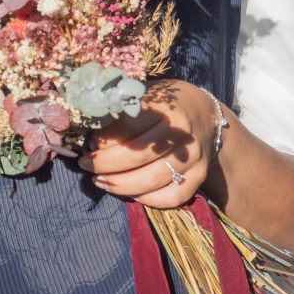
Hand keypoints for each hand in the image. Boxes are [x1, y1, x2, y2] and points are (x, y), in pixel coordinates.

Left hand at [78, 79, 221, 208]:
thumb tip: (89, 125)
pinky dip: (145, 199)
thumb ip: (123, 109)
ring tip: (99, 181)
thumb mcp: (147, 94)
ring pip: (151, 180)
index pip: (129, 126)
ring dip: (119, 185)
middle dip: (105, 163)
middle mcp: (182, 134)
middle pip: (137, 156)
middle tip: (86, 164)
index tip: (90, 143)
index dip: (105, 138)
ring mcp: (193, 159)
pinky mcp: (199, 178)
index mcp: (167, 109)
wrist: (207, 116)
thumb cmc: (167, 104)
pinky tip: (128, 191)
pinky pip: (170, 198)